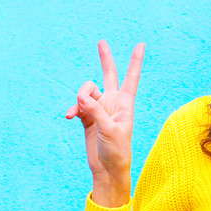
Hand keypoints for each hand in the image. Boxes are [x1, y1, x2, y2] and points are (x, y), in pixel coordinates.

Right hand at [65, 40, 144, 184]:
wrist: (107, 168)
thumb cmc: (117, 150)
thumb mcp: (109, 130)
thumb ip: (96, 111)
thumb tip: (80, 96)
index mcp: (126, 103)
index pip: (132, 77)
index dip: (135, 61)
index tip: (141, 44)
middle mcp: (113, 102)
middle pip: (109, 75)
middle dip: (105, 59)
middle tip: (102, 41)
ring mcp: (100, 108)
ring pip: (86, 91)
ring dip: (79, 98)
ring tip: (75, 112)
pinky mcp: (88, 117)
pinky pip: (78, 105)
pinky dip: (73, 108)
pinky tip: (69, 116)